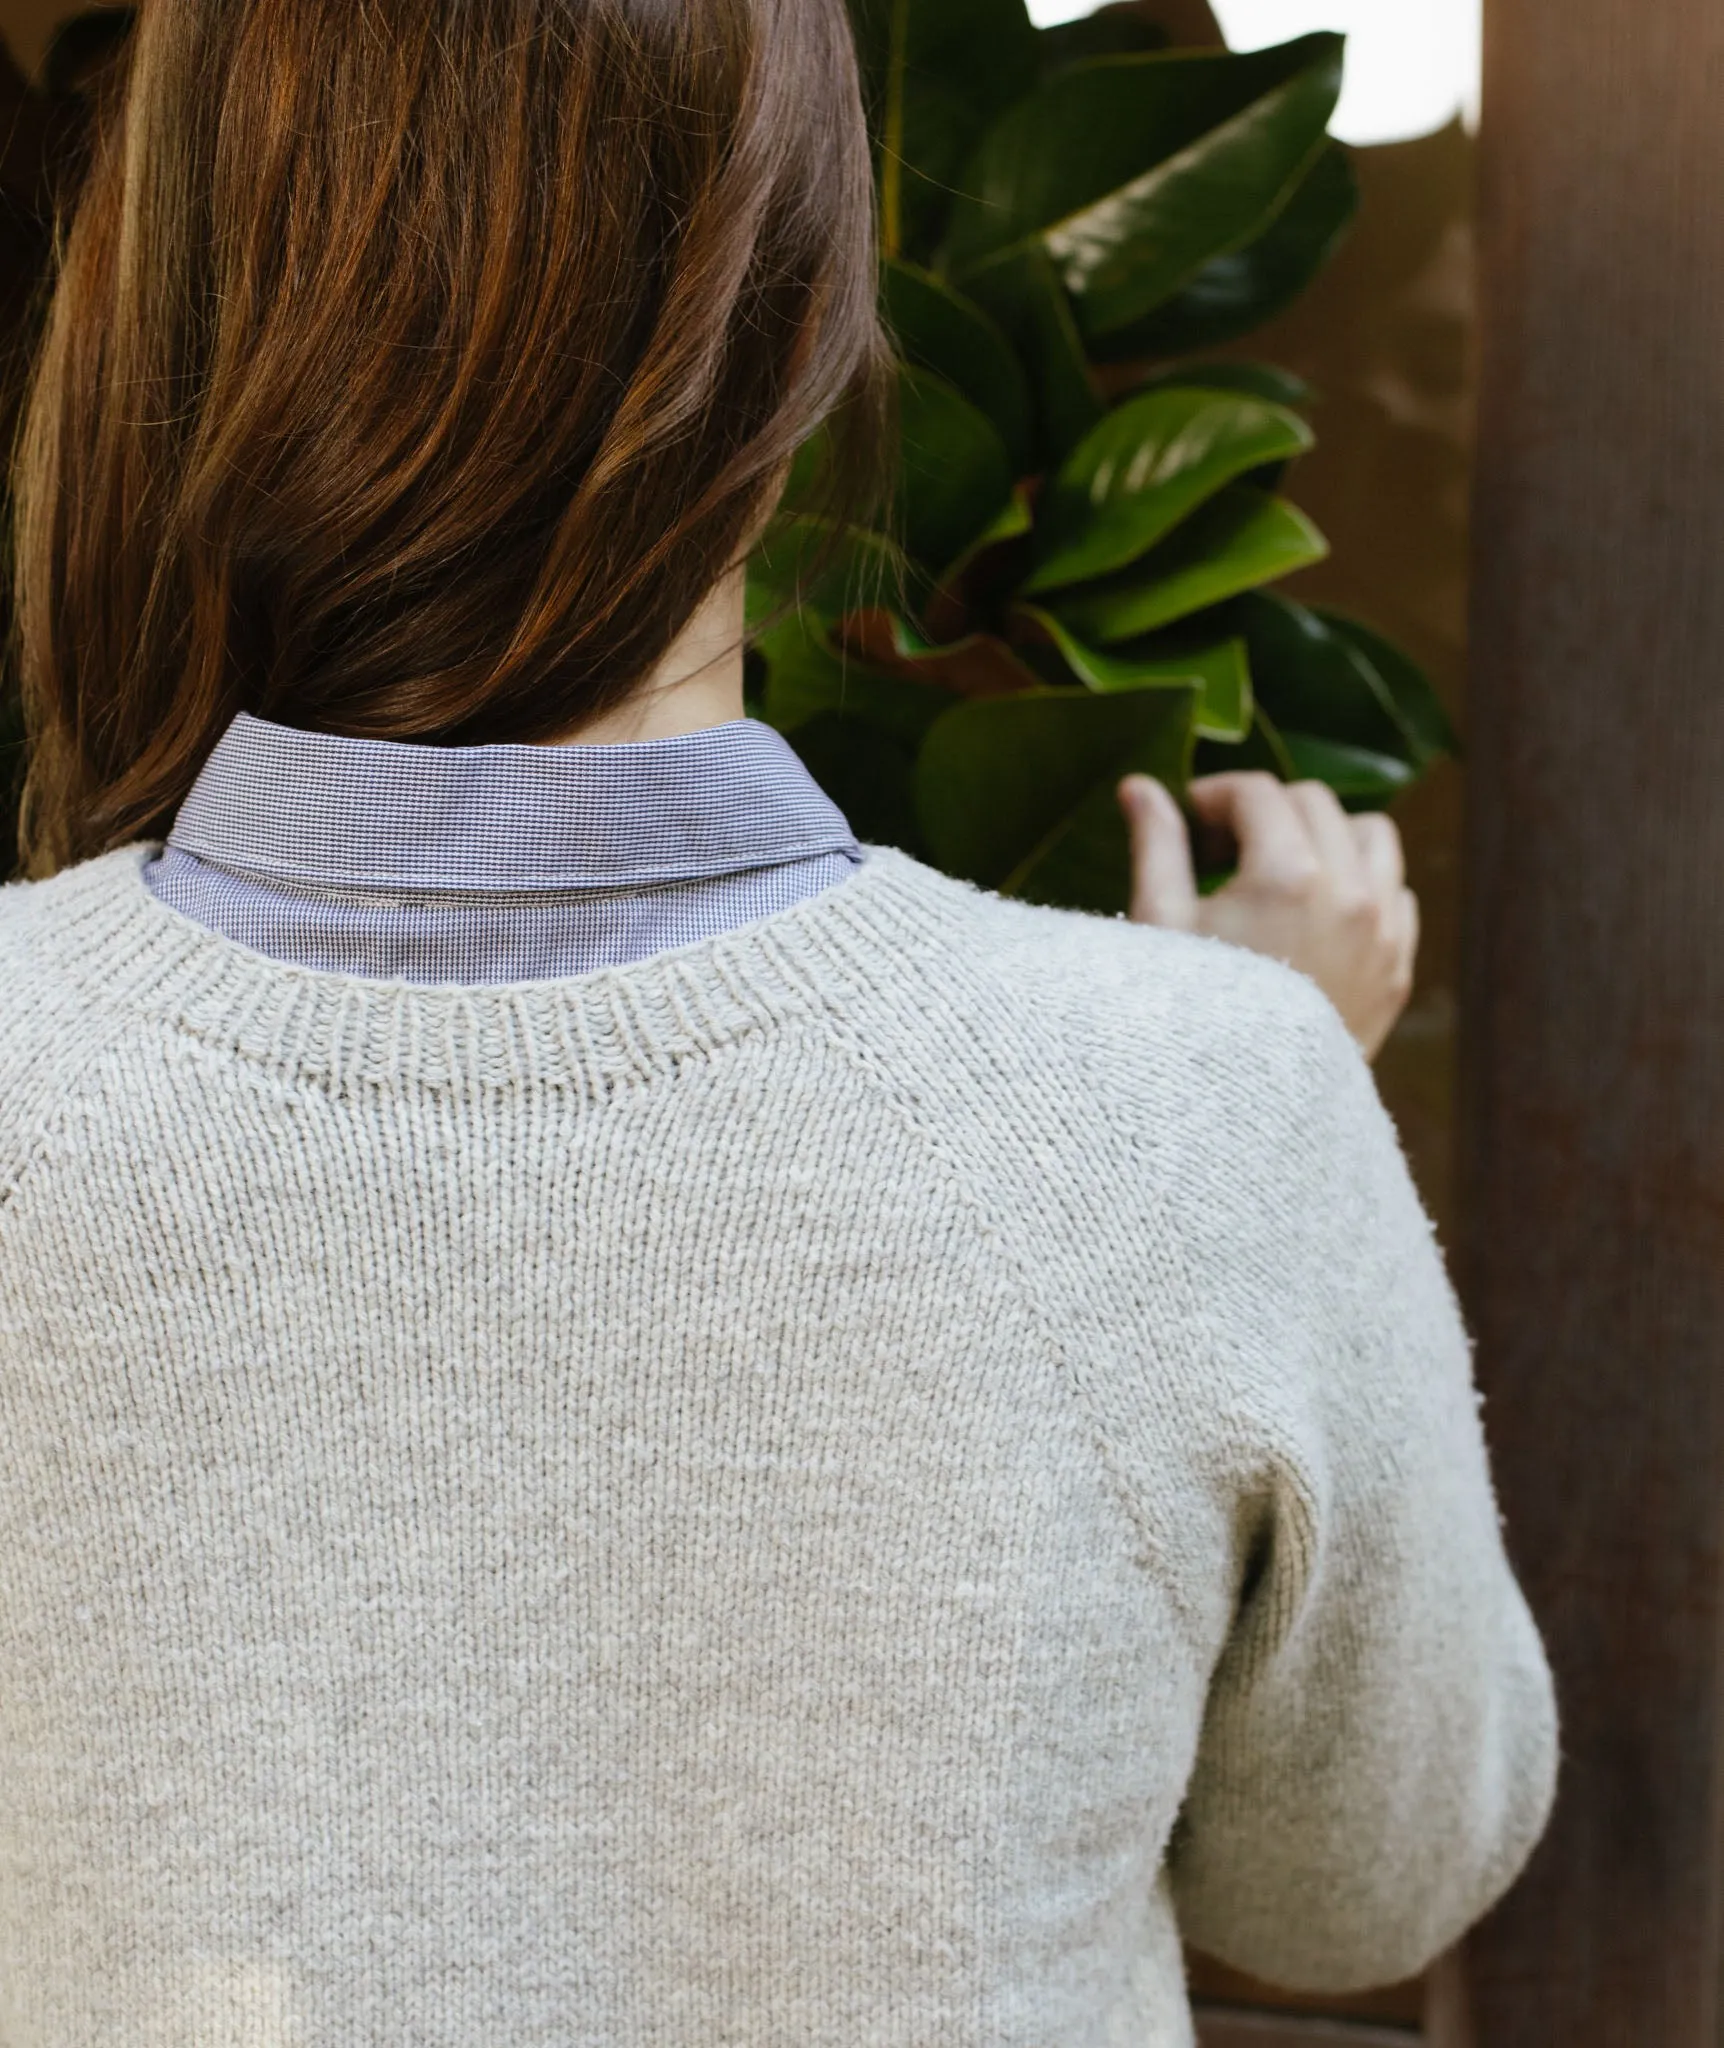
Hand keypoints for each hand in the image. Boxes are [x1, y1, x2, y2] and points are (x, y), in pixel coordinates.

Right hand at [1118, 771, 1419, 1060]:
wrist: (1240, 1117)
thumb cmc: (1187, 1021)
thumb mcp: (1159, 927)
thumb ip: (1157, 846)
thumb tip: (1139, 786)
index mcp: (1289, 875)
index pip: (1259, 793)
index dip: (1216, 796)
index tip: (1189, 821)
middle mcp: (1351, 893)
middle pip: (1314, 803)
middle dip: (1265, 812)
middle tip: (1220, 850)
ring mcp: (1384, 933)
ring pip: (1372, 836)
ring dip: (1325, 837)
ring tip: (1278, 871)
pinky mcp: (1397, 970)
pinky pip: (1396, 895)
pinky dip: (1362, 886)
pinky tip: (1314, 914)